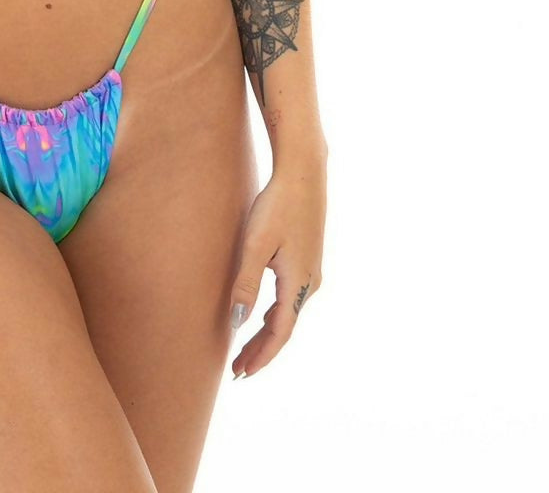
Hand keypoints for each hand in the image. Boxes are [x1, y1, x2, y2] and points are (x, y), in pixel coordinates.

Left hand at [227, 155, 325, 378]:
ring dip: (267, 333)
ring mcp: (311, 272)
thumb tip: (238, 323)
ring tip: (245, 350)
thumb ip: (246, 283)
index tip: (241, 374)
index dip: (260, 356)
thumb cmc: (277, 205)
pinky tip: (261, 316)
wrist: (304, 173)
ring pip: (287, 314)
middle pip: (284, 328)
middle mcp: (309, 283)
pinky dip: (274, 315)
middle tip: (237, 370)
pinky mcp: (308, 259)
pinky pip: (290, 299)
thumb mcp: (256, 244)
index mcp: (298, 283)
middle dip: (261, 350)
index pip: (279, 333)